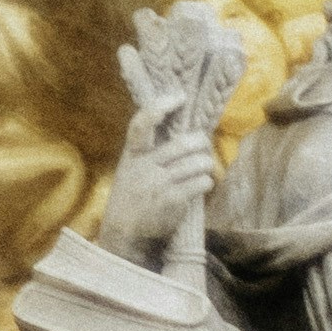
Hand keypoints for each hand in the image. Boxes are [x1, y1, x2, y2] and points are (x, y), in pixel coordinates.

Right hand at [97, 24, 231, 271]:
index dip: (160, 106)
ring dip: (206, 164)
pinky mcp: (173, 201)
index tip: (179, 97)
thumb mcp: (131, 169)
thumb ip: (149, 150)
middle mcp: (144, 167)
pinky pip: (201, 182)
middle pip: (183, 144)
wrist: (125, 233)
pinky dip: (206, 182)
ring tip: (202, 168)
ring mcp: (159, 185)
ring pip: (198, 163)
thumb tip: (182, 127)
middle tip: (202, 146)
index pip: (142, 124)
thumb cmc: (133, 196)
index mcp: (132, 155)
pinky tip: (201, 184)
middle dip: (200, 143)